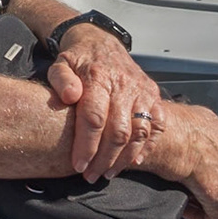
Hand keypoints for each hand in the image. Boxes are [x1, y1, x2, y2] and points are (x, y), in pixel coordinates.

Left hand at [49, 23, 162, 181]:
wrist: (101, 43)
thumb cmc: (79, 60)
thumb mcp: (60, 64)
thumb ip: (61, 80)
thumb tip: (70, 95)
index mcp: (98, 77)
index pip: (94, 118)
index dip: (87, 146)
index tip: (79, 164)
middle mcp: (124, 85)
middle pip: (118, 131)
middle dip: (104, 159)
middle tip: (91, 175)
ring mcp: (142, 91)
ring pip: (139, 133)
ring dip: (124, 158)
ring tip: (108, 172)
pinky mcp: (154, 96)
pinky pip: (157, 127)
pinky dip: (147, 147)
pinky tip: (133, 161)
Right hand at [146, 105, 217, 218]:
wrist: (167, 134)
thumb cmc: (173, 124)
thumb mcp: (195, 118)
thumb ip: (204, 130)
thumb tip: (194, 135)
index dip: (215, 175)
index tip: (198, 177)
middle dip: (213, 191)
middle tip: (192, 191)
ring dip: (207, 205)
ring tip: (186, 199)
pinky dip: (200, 218)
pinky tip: (185, 210)